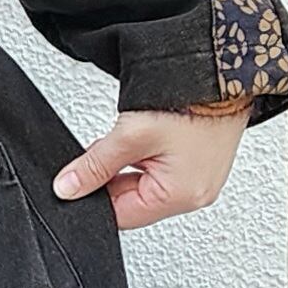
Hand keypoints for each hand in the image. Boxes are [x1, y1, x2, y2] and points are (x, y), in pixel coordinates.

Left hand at [51, 104, 249, 230]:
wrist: (219, 70)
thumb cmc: (190, 101)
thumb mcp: (130, 136)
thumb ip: (94, 166)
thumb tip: (68, 188)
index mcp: (181, 196)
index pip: (122, 216)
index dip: (95, 198)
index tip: (79, 179)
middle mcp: (196, 194)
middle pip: (134, 201)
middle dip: (112, 177)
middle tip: (110, 147)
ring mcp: (201, 179)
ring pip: (145, 184)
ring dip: (129, 163)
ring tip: (134, 135)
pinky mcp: (201, 163)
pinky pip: (161, 170)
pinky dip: (146, 155)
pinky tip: (146, 134)